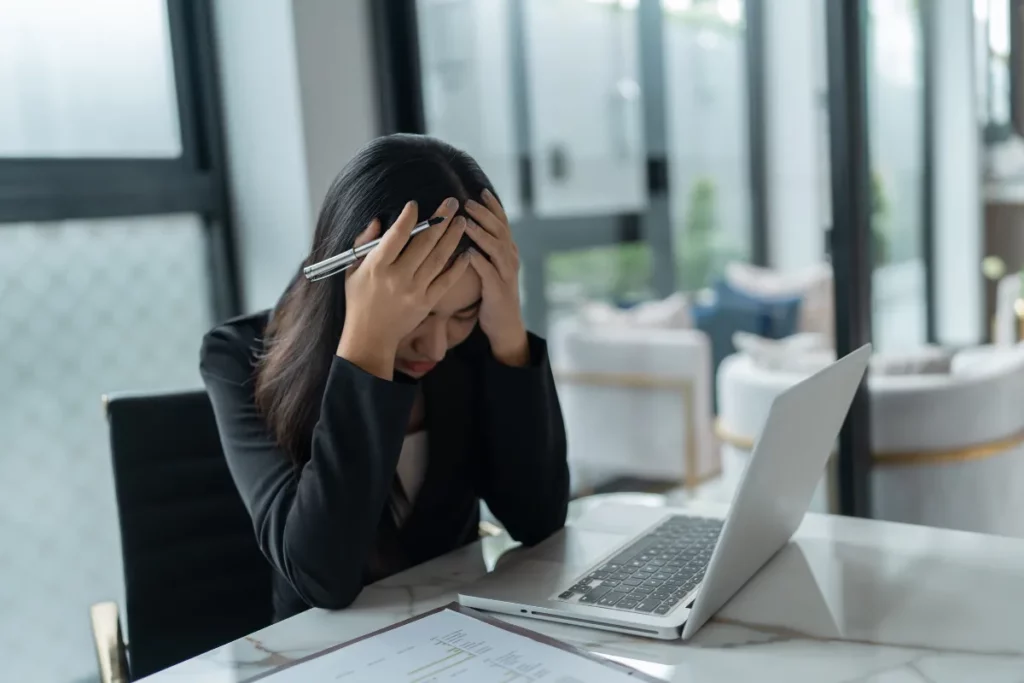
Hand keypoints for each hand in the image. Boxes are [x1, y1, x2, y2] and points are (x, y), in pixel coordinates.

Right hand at [338, 198, 469, 378]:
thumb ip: (364, 244)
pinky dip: (457, 267)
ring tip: (462, 221)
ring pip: (438, 259)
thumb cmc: (359, 300)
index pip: (396, 236)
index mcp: (377, 267)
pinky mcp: (426, 303)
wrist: (370, 336)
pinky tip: (467, 253)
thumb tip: (379, 221)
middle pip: (423, 243)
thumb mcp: (352, 270)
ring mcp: (414, 291)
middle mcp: (397, 277)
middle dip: (439, 220)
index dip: (407, 218)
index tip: (416, 204)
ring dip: (452, 238)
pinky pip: (446, 281)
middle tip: (452, 202)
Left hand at [464, 189, 528, 366]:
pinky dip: (479, 261)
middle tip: (467, 202)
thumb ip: (485, 248)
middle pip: (500, 230)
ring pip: (496, 248)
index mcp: (508, 251)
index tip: (480, 190)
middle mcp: (510, 259)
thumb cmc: (492, 294)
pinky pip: (489, 272)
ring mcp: (506, 274)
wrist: (505, 325)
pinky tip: (468, 253)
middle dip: (484, 214)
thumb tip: (468, 226)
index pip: (502, 222)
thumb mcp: (492, 266)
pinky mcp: (498, 290)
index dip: (493, 206)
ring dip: (481, 234)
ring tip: (465, 222)